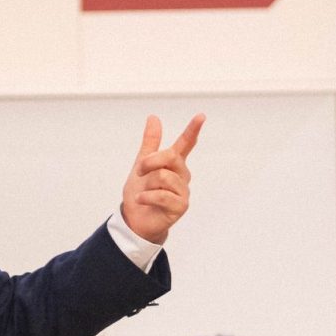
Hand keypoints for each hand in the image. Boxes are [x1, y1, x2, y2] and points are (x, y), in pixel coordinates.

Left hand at [120, 113, 202, 245]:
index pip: (186, 144)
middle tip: (139, 171)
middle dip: (150, 162)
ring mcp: (183, 191)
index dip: (192, 130)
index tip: (201, 116)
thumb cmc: (140, 192)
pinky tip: (142, 200)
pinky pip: (162, 195)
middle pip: (170, 157)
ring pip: (163, 177)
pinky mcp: (181, 206)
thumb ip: (150, 143)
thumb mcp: (141, 165)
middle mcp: (182, 175)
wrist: (134, 219)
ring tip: (143, 193)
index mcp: (174, 164)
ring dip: (147, 184)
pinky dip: (147, 197)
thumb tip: (153, 117)